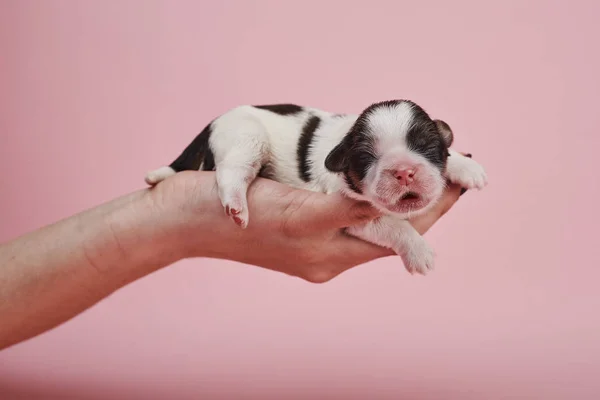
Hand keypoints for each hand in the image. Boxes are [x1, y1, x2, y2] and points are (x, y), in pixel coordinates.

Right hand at [148, 171, 463, 282]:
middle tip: (453, 173)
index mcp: (333, 256)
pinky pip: (346, 215)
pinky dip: (368, 198)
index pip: (399, 234)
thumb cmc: (237, 216)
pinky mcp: (298, 230)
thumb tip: (389, 200)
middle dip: (422, 203)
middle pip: (389, 230)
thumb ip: (346, 209)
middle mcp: (328, 256)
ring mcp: (313, 245)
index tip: (463, 182)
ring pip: (370, 223)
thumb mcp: (299, 211)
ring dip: (397, 200)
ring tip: (425, 176)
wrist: (186, 220)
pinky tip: (376, 184)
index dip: (433, 207)